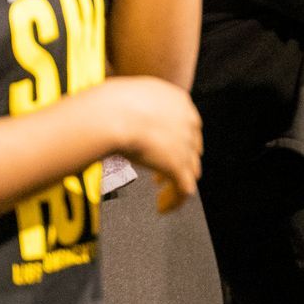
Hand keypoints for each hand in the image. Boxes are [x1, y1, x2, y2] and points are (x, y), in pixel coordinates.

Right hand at [99, 76, 202, 213]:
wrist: (115, 113)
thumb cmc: (112, 102)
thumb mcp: (128, 96)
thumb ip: (134, 106)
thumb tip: (119, 113)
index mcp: (178, 101)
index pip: (186, 122)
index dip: (175, 138)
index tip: (161, 147)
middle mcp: (188, 122)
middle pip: (191, 146)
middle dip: (177, 159)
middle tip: (159, 172)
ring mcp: (186, 145)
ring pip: (191, 170)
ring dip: (175, 182)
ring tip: (161, 194)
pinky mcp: (178, 166)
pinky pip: (183, 190)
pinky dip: (173, 201)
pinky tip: (161, 207)